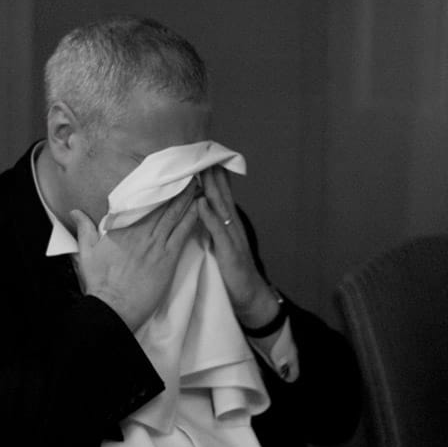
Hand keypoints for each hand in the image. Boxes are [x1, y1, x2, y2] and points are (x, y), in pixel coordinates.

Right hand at [73, 184, 198, 330]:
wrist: (113, 307)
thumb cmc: (100, 283)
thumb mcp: (86, 253)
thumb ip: (84, 229)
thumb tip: (75, 212)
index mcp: (122, 228)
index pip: (141, 203)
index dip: (155, 189)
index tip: (164, 177)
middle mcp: (141, 232)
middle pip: (161, 205)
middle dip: (176, 188)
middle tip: (188, 173)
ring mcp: (156, 244)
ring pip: (175, 215)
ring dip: (187, 198)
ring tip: (197, 184)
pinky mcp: (167, 258)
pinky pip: (183, 233)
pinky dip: (192, 218)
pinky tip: (201, 207)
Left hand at [196, 167, 275, 321]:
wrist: (249, 296)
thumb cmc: (231, 270)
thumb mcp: (220, 242)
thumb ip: (212, 225)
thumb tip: (199, 206)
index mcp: (228, 223)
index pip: (220, 193)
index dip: (212, 174)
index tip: (202, 154)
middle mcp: (232, 225)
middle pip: (221, 194)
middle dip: (212, 173)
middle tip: (203, 150)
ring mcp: (232, 237)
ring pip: (221, 207)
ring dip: (211, 187)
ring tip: (202, 169)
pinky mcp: (229, 251)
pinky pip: (218, 231)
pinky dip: (210, 216)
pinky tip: (202, 203)